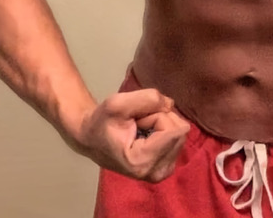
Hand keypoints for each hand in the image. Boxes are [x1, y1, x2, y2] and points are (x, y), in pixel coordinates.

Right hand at [76, 89, 190, 181]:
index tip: (137, 120)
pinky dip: (165, 131)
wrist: (91, 138)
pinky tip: (148, 136)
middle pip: (180, 131)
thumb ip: (148, 98)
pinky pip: (179, 140)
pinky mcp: (165, 169)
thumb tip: (171, 105)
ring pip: (181, 134)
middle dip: (161, 119)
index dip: (157, 116)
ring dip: (162, 124)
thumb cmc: (102, 122)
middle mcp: (155, 172)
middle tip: (138, 124)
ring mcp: (162, 173)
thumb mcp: (118, 103)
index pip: (174, 130)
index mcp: (142, 162)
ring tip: (140, 129)